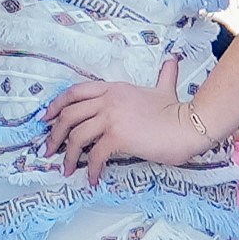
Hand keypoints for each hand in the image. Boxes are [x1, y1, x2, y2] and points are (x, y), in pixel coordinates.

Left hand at [40, 77, 218, 174]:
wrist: (191, 125)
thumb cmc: (178, 111)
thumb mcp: (165, 88)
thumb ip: (165, 74)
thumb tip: (173, 60)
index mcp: (113, 88)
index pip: (75, 92)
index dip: (57, 105)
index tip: (47, 118)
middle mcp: (108, 100)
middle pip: (69, 115)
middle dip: (54, 134)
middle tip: (48, 149)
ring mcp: (111, 118)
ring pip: (76, 136)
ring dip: (67, 155)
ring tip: (65, 169)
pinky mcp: (118, 137)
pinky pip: (95, 155)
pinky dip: (91, 169)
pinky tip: (92, 179)